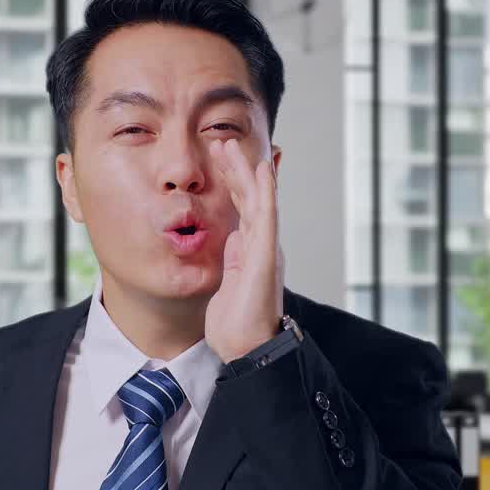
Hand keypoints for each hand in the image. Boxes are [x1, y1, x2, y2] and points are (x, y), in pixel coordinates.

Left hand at [206, 137, 284, 362]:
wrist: (247, 348)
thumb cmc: (237, 322)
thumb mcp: (228, 282)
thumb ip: (232, 258)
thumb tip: (232, 238)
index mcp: (251, 249)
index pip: (243, 207)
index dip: (234, 181)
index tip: (222, 157)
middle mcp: (262, 244)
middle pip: (249, 197)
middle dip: (235, 168)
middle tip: (221, 141)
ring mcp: (266, 248)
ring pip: (258, 198)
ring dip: (244, 170)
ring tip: (230, 145)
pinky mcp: (266, 256)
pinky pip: (267, 217)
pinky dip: (266, 191)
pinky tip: (263, 169)